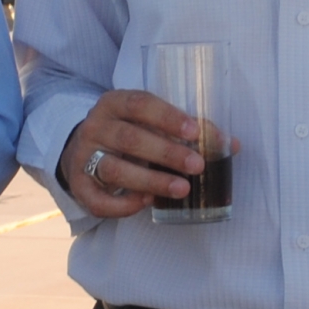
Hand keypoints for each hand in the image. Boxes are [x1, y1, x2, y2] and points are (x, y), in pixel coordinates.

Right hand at [60, 90, 212, 219]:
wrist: (82, 151)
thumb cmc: (128, 134)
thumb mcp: (149, 123)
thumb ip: (187, 131)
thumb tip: (231, 144)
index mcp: (113, 103)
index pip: (139, 104)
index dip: (167, 117)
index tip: (195, 132)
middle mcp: (95, 127)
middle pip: (129, 138)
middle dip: (166, 153)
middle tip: (197, 166)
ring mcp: (83, 157)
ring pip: (114, 169)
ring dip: (151, 181)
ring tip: (182, 189)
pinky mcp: (77, 185)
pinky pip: (97, 199)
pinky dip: (123, 205)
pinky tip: (147, 204)